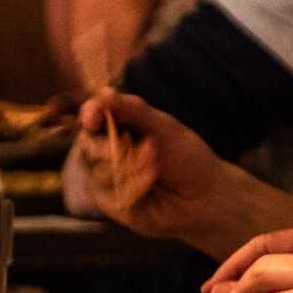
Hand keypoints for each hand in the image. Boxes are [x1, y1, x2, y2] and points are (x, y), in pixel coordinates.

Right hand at [60, 89, 225, 244]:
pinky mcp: (110, 200)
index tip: (93, 118)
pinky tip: (150, 183)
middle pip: (88, 142)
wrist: (204, 199)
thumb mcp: (165, 128)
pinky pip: (106, 191)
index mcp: (121, 124)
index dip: (89, 114)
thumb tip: (103, 92)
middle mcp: (109, 148)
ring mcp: (107, 175)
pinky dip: (130, 185)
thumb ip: (134, 111)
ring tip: (154, 167)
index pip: (94, 114)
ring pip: (96, 168)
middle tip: (118, 154)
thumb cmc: (188, 159)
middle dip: (102, 147)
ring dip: (126, 168)